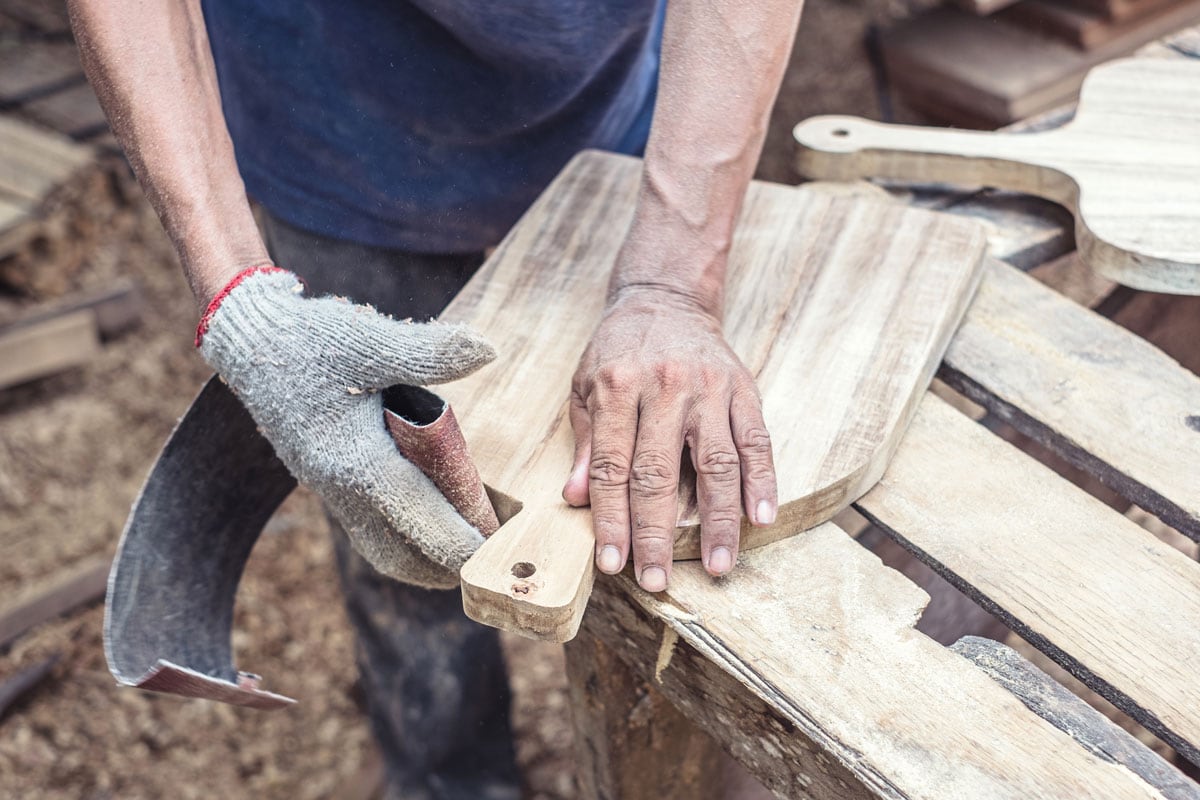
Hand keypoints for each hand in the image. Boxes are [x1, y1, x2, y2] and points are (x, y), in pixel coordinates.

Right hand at [198, 266, 495, 588]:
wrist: (250, 344)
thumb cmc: (309, 340)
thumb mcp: (368, 340)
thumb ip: (429, 352)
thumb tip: (488, 349)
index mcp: (357, 464)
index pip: (422, 521)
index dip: (464, 542)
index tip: (503, 550)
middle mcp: (342, 490)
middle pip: (404, 555)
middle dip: (449, 564)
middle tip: (498, 558)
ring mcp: (332, 492)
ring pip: (385, 551)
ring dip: (427, 560)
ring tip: (473, 552)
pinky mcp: (330, 485)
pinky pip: (372, 533)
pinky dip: (406, 543)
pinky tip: (436, 526)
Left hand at [562, 287, 776, 591]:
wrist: (666, 297)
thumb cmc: (618, 350)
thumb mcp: (585, 386)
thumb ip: (584, 443)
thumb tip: (574, 499)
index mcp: (617, 387)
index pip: (611, 467)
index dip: (612, 519)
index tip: (613, 563)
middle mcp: (664, 388)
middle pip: (660, 473)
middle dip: (657, 534)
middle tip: (657, 580)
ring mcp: (708, 388)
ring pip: (716, 463)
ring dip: (718, 520)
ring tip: (719, 564)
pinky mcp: (742, 388)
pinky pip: (756, 440)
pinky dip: (762, 481)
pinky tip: (762, 518)